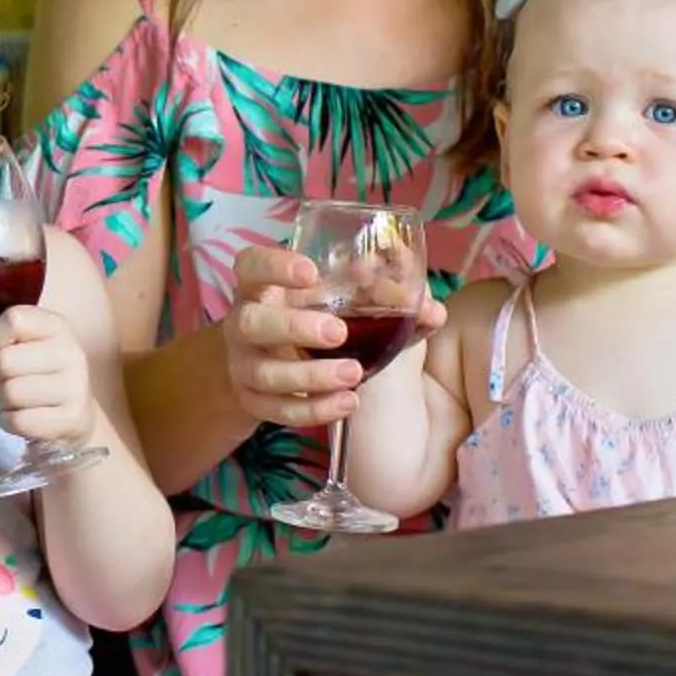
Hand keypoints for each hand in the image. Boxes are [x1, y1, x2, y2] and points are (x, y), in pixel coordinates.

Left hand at [0, 303, 95, 445]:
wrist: (73, 416)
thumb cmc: (34, 376)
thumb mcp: (8, 353)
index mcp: (55, 326)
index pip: (14, 320)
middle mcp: (70, 352)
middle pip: (5, 361)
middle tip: (0, 381)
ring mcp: (74, 387)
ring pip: (9, 393)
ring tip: (11, 398)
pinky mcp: (70, 419)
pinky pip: (17, 421)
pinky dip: (8, 421)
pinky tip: (22, 416)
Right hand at [223, 242, 364, 430]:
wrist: (262, 362)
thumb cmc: (306, 317)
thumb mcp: (328, 300)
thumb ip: (379, 299)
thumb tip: (432, 309)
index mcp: (259, 286)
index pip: (251, 265)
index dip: (275, 266)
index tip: (311, 273)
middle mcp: (244, 322)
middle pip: (251, 323)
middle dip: (294, 328)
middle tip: (338, 332)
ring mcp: (244, 364)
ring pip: (266, 373)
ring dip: (311, 375)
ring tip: (354, 374)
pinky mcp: (253, 401)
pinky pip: (278, 410)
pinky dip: (314, 408)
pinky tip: (347, 402)